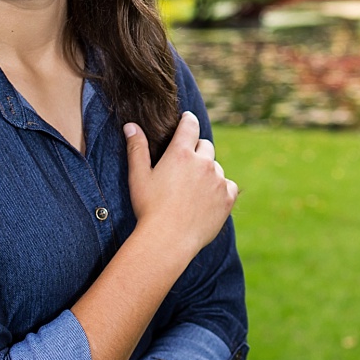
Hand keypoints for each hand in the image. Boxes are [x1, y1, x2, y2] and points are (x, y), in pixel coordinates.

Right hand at [123, 111, 238, 253]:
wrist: (168, 240)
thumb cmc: (149, 208)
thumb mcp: (138, 176)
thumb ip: (136, 148)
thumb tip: (131, 125)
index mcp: (181, 153)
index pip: (190, 125)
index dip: (188, 120)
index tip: (187, 119)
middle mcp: (204, 163)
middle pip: (205, 146)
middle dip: (196, 151)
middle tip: (185, 166)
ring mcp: (219, 180)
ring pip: (216, 168)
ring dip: (208, 172)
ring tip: (192, 190)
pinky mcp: (228, 198)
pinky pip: (229, 185)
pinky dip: (220, 189)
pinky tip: (207, 200)